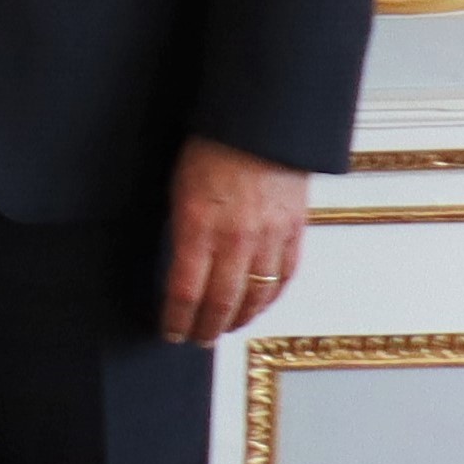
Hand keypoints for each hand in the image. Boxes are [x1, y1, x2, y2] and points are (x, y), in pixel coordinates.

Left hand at [164, 134, 308, 344]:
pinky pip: (284, 276)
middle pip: (221, 303)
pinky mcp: (293, 230)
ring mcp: (269, 237)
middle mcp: (235, 239)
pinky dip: (270, 298)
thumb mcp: (178, 189)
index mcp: (198, 227)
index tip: (169, 332)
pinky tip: (259, 305)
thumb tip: (175, 267)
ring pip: (256, 296)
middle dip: (207, 328)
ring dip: (239, 318)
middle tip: (196, 340)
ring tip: (225, 328)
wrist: (259, 123)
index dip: (176, 320)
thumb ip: (180, 231)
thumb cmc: (209, 148)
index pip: (185, 293)